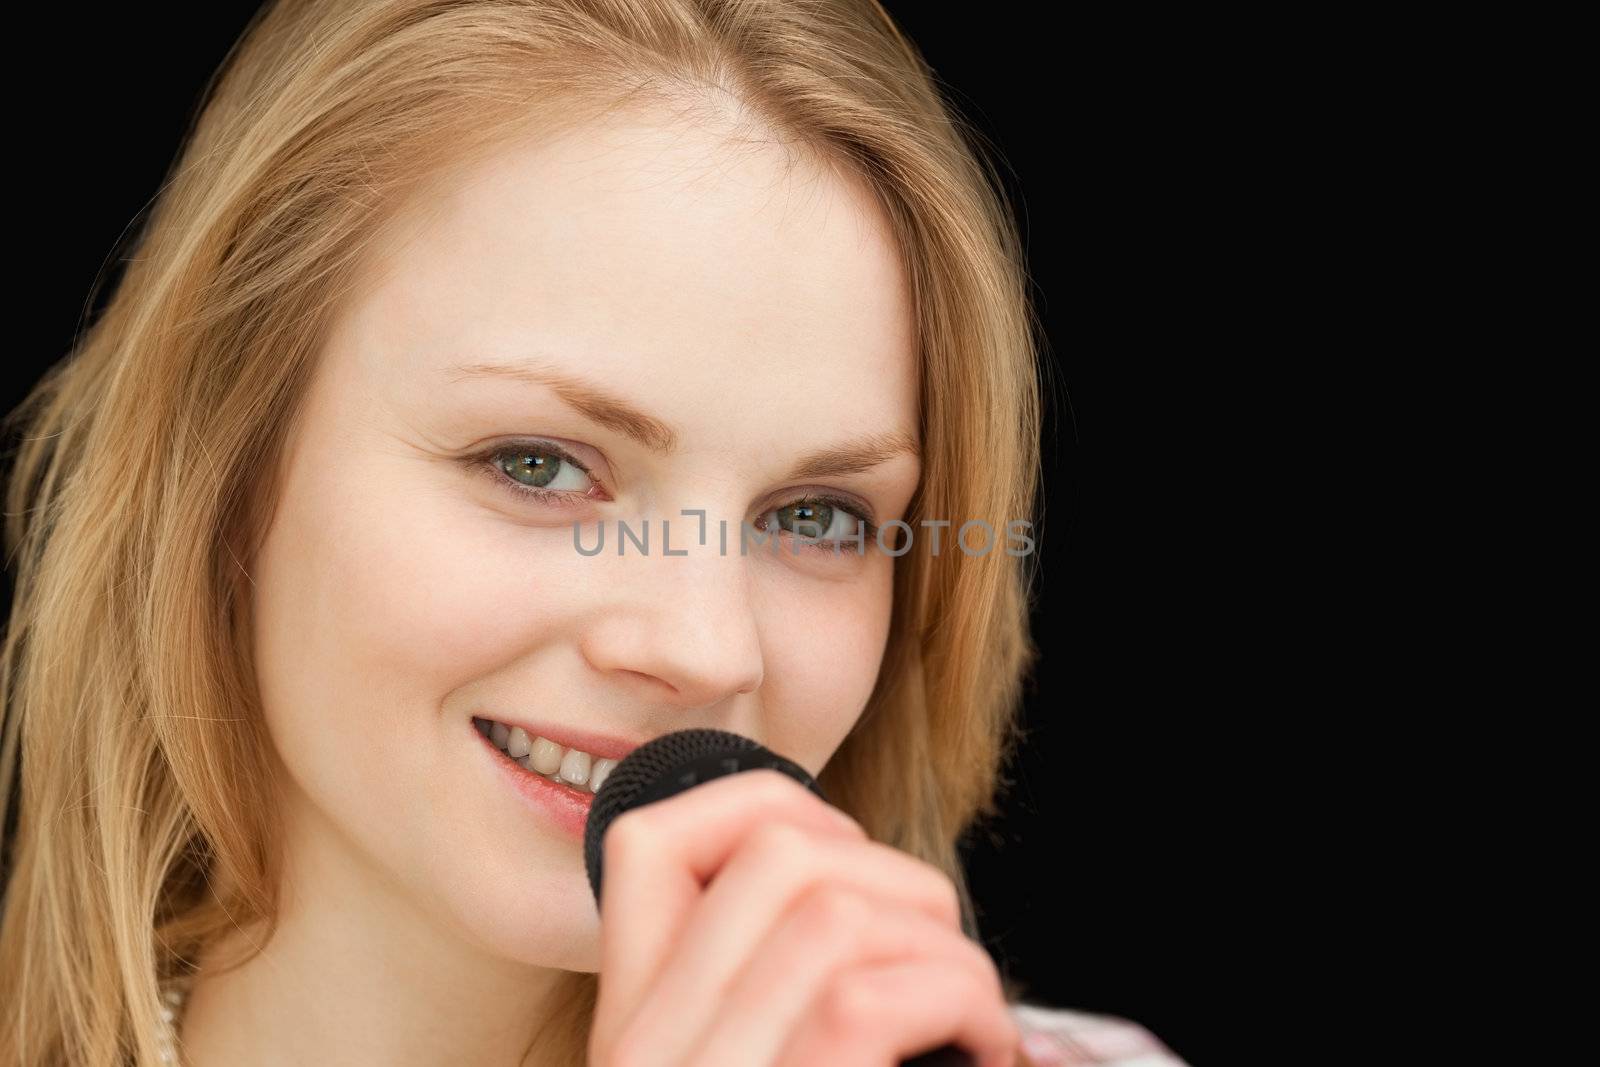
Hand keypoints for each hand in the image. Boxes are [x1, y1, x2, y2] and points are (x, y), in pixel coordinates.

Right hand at [588, 768, 1019, 1066]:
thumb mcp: (744, 1053)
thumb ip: (767, 990)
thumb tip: (859, 894)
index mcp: (635, 1025)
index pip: (649, 843)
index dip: (767, 810)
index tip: (850, 870)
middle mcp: (643, 1048)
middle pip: (773, 856)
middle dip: (894, 876)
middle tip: (938, 952)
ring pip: (831, 913)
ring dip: (941, 946)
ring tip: (973, 1010)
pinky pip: (866, 1001)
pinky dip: (958, 1004)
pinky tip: (983, 1045)